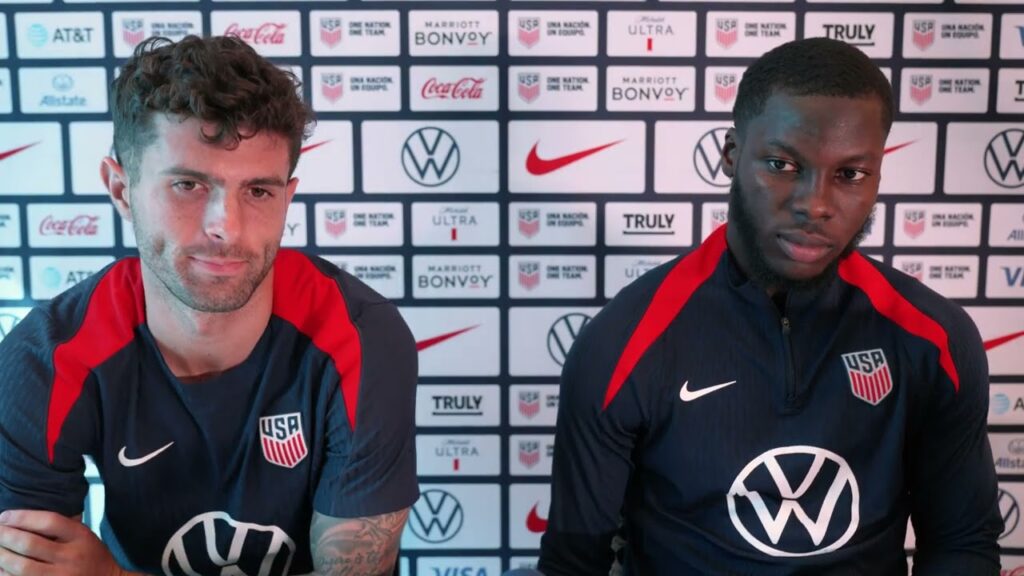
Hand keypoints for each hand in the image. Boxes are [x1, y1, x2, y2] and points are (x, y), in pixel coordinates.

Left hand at [0, 510, 123, 575]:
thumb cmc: (90, 556)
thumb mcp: (83, 535)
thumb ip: (60, 528)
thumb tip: (20, 521)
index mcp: (81, 537)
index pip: (49, 521)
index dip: (22, 517)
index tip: (4, 516)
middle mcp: (71, 557)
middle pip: (30, 544)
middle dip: (6, 536)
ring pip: (21, 567)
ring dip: (2, 556)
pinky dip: (6, 574)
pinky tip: (1, 567)